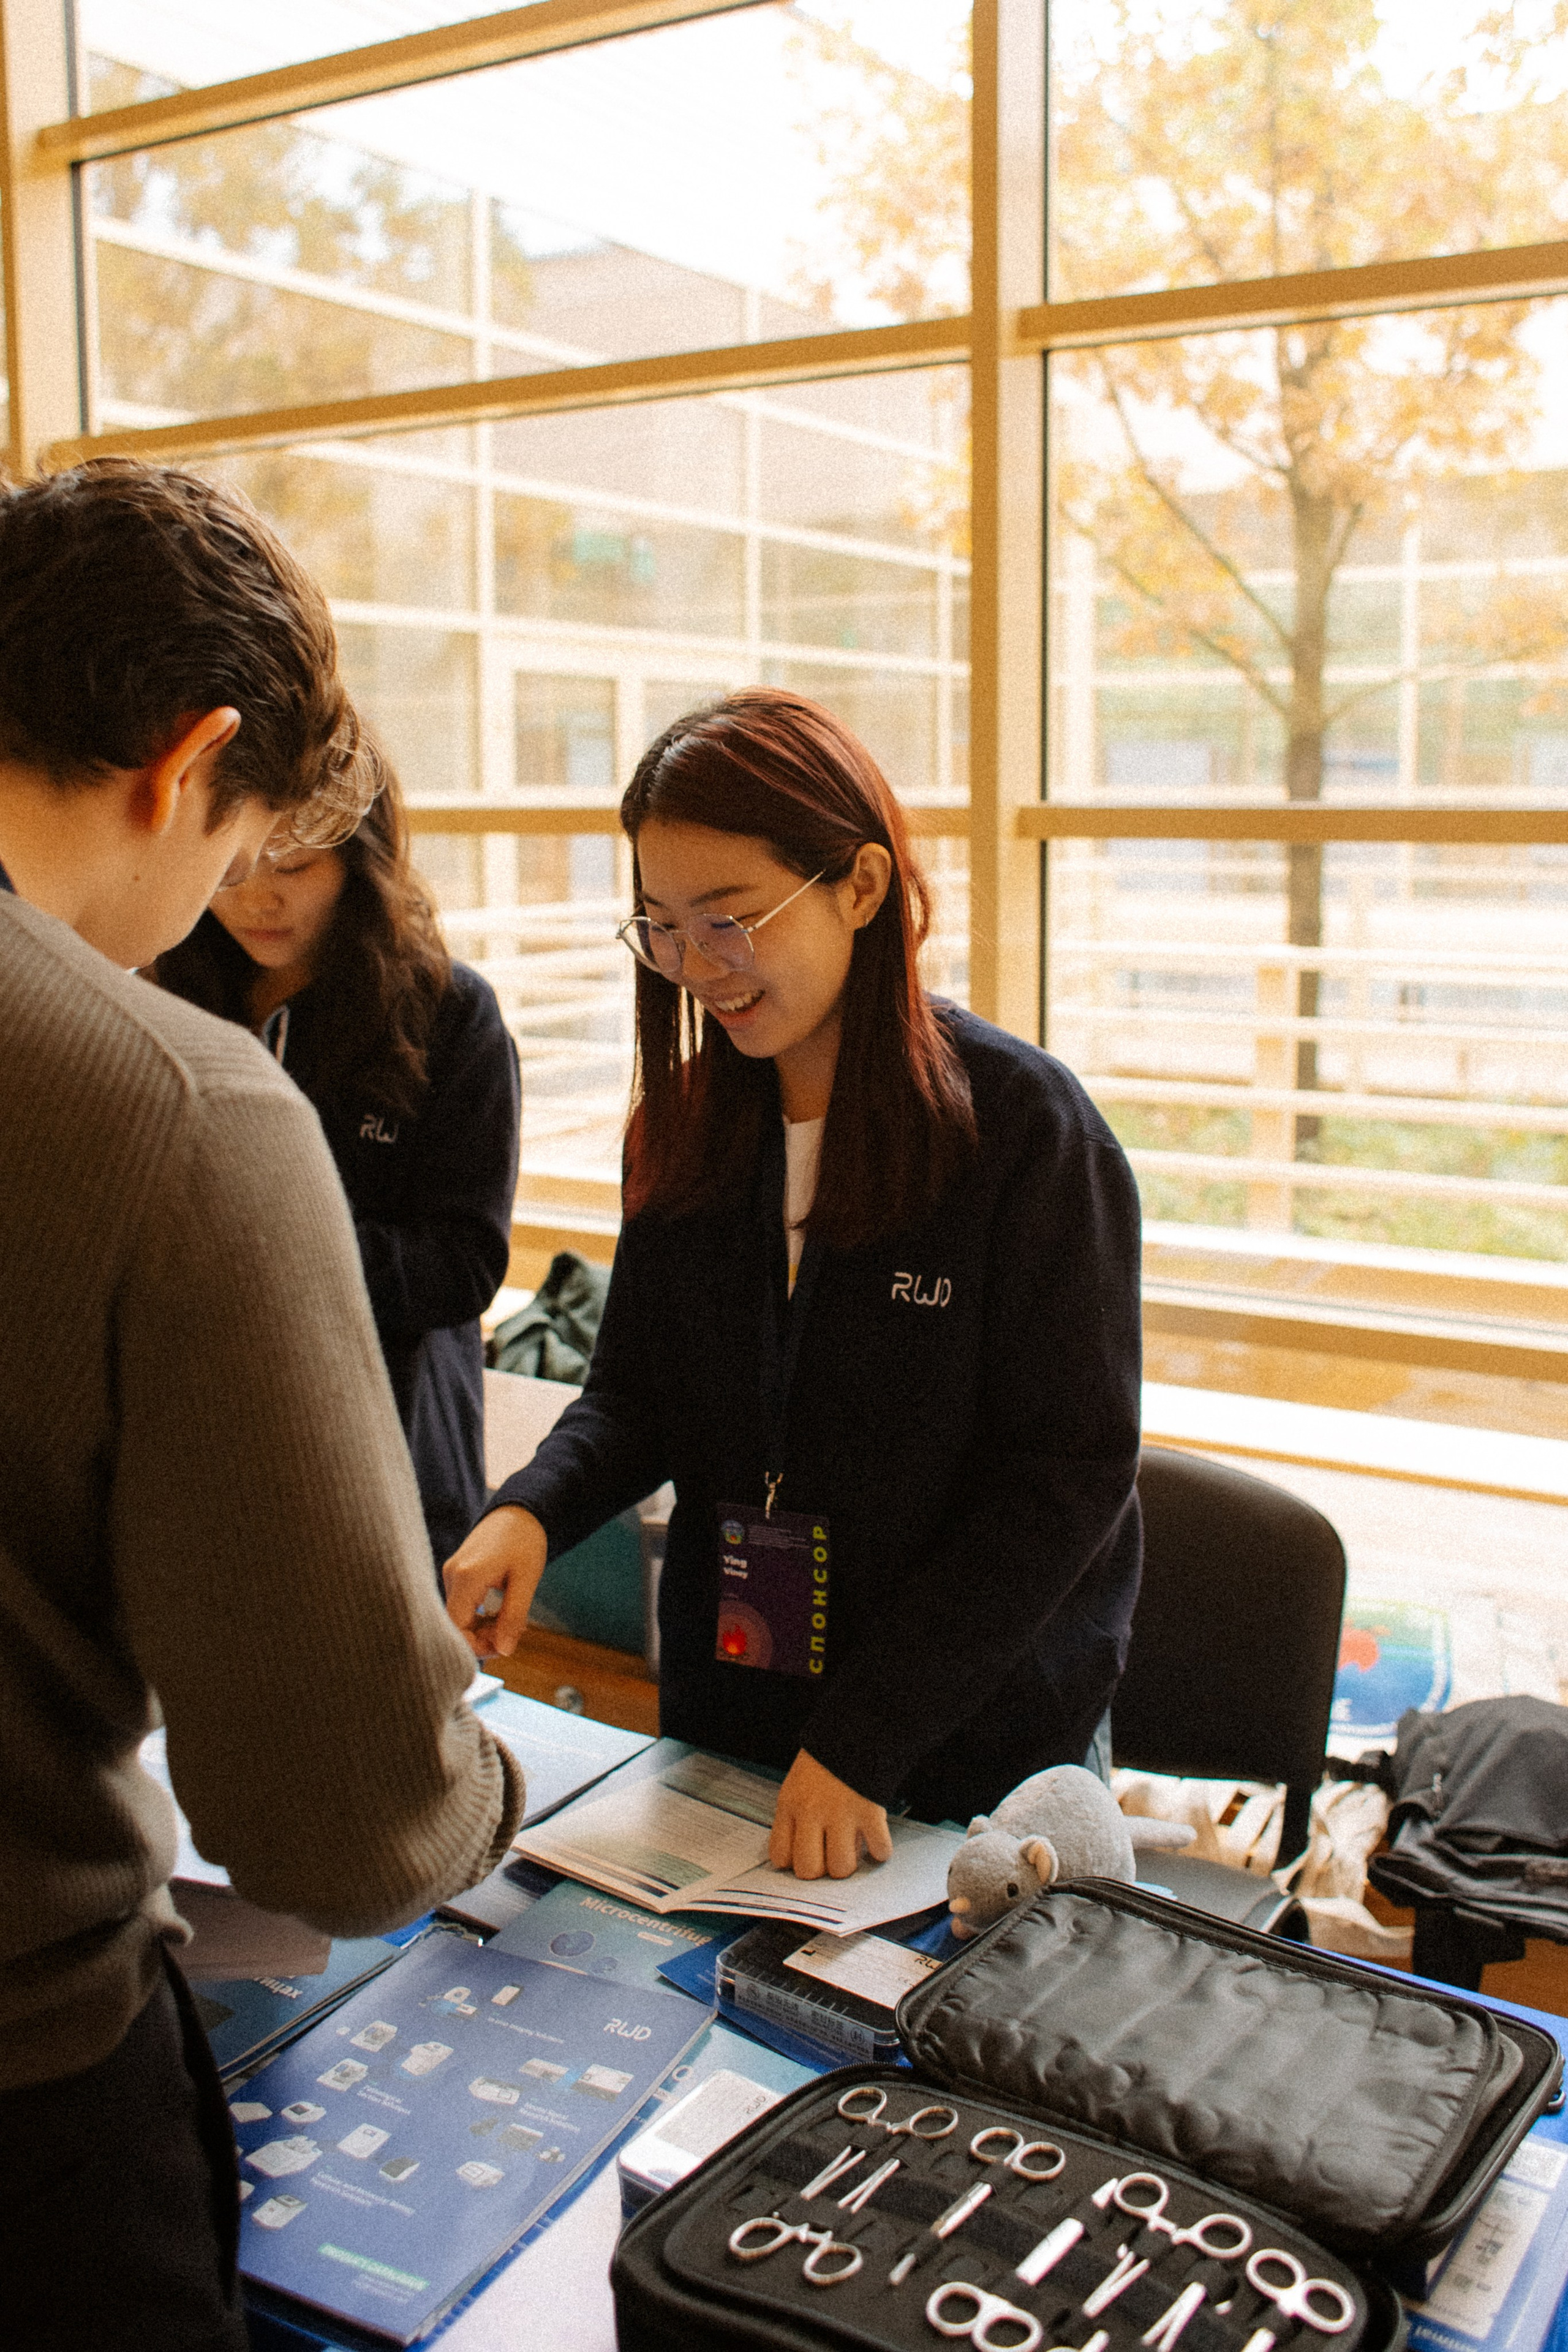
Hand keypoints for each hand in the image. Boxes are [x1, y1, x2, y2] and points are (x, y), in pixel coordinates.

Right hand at [443, 1506, 548, 1659]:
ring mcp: (452, 1574)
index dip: (476, 1646)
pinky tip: (501, 1613)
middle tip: (513, 1636)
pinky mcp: (456, 1574)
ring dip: (483, 1628)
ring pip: (459, 1617)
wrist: (519, 1511)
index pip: (457, 1627)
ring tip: (512, 1623)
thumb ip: (514, 1616)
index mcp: (467, 1576)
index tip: (503, 1648)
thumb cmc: (525, 1540)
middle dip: (483, 1638)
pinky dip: (480, 1617)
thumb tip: (504, 1650)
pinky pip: (462, 1606)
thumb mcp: (526, 1580)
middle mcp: (452, 1575)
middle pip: (456, 1625)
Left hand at [768, 1749, 892, 1880]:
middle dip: (821, 1870)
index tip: (806, 1856)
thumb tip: (802, 1857)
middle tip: (829, 1858)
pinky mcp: (870, 1812)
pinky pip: (878, 1850)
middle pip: (809, 1869)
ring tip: (852, 1848)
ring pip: (841, 1867)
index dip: (794, 1862)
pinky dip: (880, 1851)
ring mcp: (841, 1814)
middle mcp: (812, 1813)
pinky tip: (875, 1840)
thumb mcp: (797, 1785)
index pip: (780, 1856)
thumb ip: (796, 1818)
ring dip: (849, 1863)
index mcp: (789, 1805)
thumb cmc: (826, 1761)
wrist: (856, 1730)